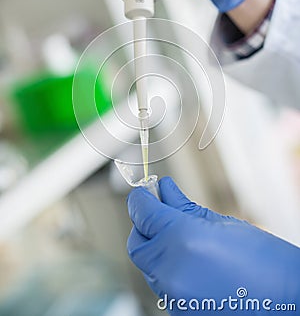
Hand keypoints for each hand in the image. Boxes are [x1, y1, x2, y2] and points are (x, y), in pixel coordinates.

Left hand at [127, 177, 299, 314]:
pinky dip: (169, 268)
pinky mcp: (179, 311)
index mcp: (181, 240)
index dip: (141, 198)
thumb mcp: (224, 224)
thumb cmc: (266, 264)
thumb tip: (166, 191)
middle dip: (145, 224)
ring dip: (157, 246)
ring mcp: (173, 296)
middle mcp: (171, 270)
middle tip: (161, 210)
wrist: (289, 302)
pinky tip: (190, 259)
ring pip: (149, 264)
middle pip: (138, 242)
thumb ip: (186, 207)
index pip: (143, 213)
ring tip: (182, 236)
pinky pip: (162, 283)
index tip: (145, 192)